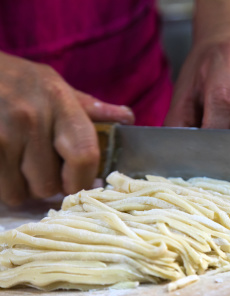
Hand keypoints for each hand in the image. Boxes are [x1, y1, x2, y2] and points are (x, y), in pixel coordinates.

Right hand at [0, 52, 133, 205]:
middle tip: (39, 171)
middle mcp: (32, 118)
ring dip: (20, 188)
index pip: (85, 156)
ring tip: (17, 166)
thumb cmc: (16, 80)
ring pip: (20, 192)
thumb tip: (127, 118)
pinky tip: (3, 165)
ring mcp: (2, 133)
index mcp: (60, 102)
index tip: (76, 184)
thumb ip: (90, 108)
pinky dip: (2, 185)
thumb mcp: (54, 85)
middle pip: (49, 184)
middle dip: (46, 186)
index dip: (82, 181)